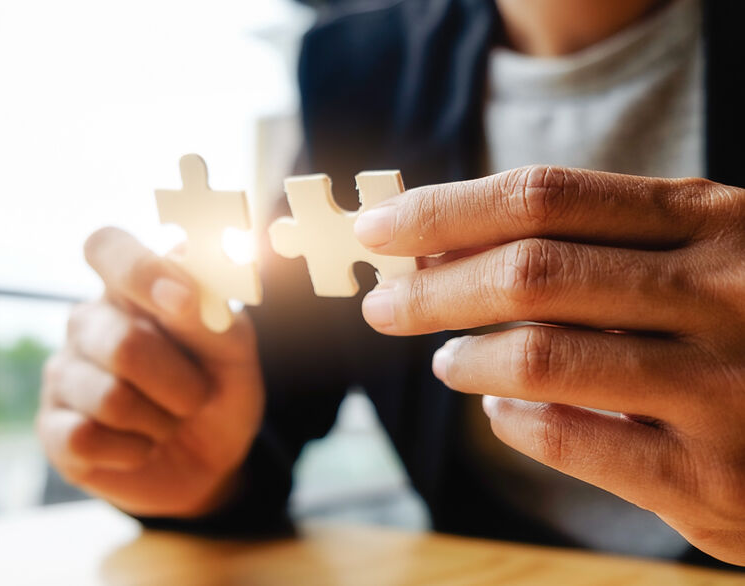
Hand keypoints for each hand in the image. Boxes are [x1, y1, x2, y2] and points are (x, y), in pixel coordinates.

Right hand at [36, 227, 264, 516]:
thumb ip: (208, 307)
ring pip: (110, 399)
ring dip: (161, 422)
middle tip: (197, 396)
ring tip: (167, 421)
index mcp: (131, 288)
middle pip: (123, 344)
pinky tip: (140, 446)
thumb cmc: (218, 388)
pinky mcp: (53, 429)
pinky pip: (87, 439)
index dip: (140, 270)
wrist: (212, 461)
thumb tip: (180, 268)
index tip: (183, 299)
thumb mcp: (233, 348)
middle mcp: (89, 322)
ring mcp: (63, 374)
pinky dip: (134, 451)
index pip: (107, 246)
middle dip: (180, 383)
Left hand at [355, 165, 744, 564]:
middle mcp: (722, 293)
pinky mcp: (713, 477)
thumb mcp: (698, 256)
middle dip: (431, 289)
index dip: (445, 210)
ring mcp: (722, 387)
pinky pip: (573, 441)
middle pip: (529, 272)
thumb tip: (445, 250)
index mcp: (711, 223)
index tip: (378, 227)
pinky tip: (501, 409)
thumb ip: (593, 245)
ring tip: (447, 359)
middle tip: (383, 306)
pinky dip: (515, 421)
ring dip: (467, 356)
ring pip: (539, 356)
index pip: (544, 196)